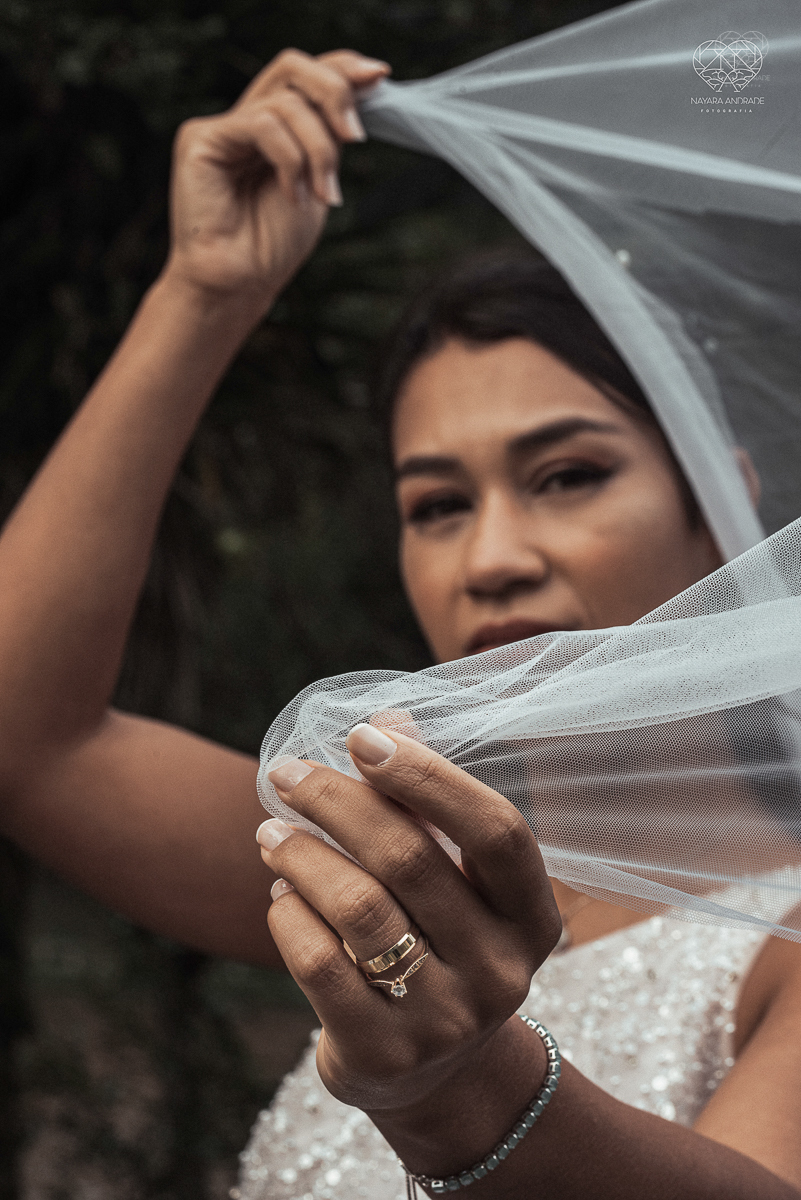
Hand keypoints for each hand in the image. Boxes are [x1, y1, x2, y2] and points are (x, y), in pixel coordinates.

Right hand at [163, 49, 389, 308]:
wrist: (239, 284)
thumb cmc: (273, 246)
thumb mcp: (319, 181)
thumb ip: (332, 137)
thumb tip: (367, 89)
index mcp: (274, 127)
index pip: (307, 75)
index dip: (343, 67)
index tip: (381, 77)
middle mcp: (245, 119)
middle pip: (293, 66)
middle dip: (334, 92)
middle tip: (356, 136)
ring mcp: (221, 127)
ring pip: (286, 102)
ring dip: (318, 150)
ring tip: (323, 194)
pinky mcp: (200, 139)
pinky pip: (260, 124)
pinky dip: (289, 159)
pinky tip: (291, 194)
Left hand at [258, 723, 560, 1118]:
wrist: (435, 1074)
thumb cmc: (441, 944)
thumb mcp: (455, 882)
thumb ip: (426, 803)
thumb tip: (387, 719)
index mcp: (532, 916)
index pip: (496, 830)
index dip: (427, 775)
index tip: (363, 736)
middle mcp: (501, 971)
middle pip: (410, 859)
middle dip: (335, 800)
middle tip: (286, 773)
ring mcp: (446, 1020)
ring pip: (358, 908)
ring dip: (301, 854)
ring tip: (270, 832)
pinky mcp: (384, 1054)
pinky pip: (319, 964)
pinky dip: (288, 915)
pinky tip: (280, 893)